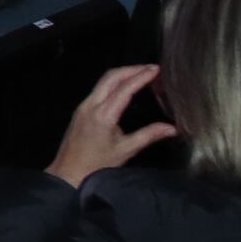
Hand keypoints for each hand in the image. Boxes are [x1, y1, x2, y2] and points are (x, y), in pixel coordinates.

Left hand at [47, 64, 178, 187]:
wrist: (67, 173)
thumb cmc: (97, 165)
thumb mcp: (126, 150)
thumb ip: (149, 135)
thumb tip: (172, 128)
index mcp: (103, 114)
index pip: (125, 88)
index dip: (141, 76)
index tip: (156, 69)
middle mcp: (91, 104)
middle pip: (111, 77)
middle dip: (132, 69)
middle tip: (151, 68)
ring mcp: (83, 105)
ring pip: (103, 81)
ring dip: (122, 74)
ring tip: (141, 73)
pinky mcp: (81, 109)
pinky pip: (98, 89)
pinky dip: (114, 82)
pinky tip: (125, 86)